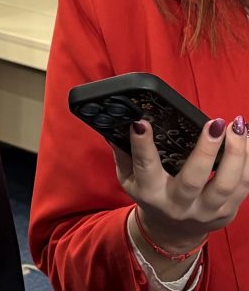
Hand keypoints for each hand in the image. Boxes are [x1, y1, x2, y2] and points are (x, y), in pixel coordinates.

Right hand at [113, 115, 248, 252]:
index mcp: (150, 192)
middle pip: (195, 179)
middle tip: (216, 123)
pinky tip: (248, 141)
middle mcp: (178, 204)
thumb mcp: (128, 179)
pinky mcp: (228, 213)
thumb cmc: (150, 196)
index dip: (142, 144)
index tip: (142, 122)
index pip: (145, 166)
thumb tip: (116, 126)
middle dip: (206, 149)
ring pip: (226, 184)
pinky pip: (244, 188)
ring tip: (239, 128)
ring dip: (237, 154)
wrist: (171, 232)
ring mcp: (206, 211)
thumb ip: (123, 154)